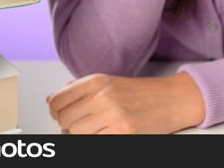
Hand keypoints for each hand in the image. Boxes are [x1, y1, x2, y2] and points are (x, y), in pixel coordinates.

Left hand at [46, 72, 204, 133]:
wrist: (172, 99)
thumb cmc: (142, 93)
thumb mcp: (108, 82)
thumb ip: (79, 90)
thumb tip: (52, 99)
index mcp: (97, 81)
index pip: (57, 101)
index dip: (56, 111)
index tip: (62, 114)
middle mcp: (102, 96)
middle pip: (64, 120)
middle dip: (70, 125)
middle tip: (83, 123)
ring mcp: (113, 116)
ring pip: (76, 134)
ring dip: (83, 135)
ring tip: (97, 129)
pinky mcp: (123, 133)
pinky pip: (94, 142)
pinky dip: (97, 140)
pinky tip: (108, 133)